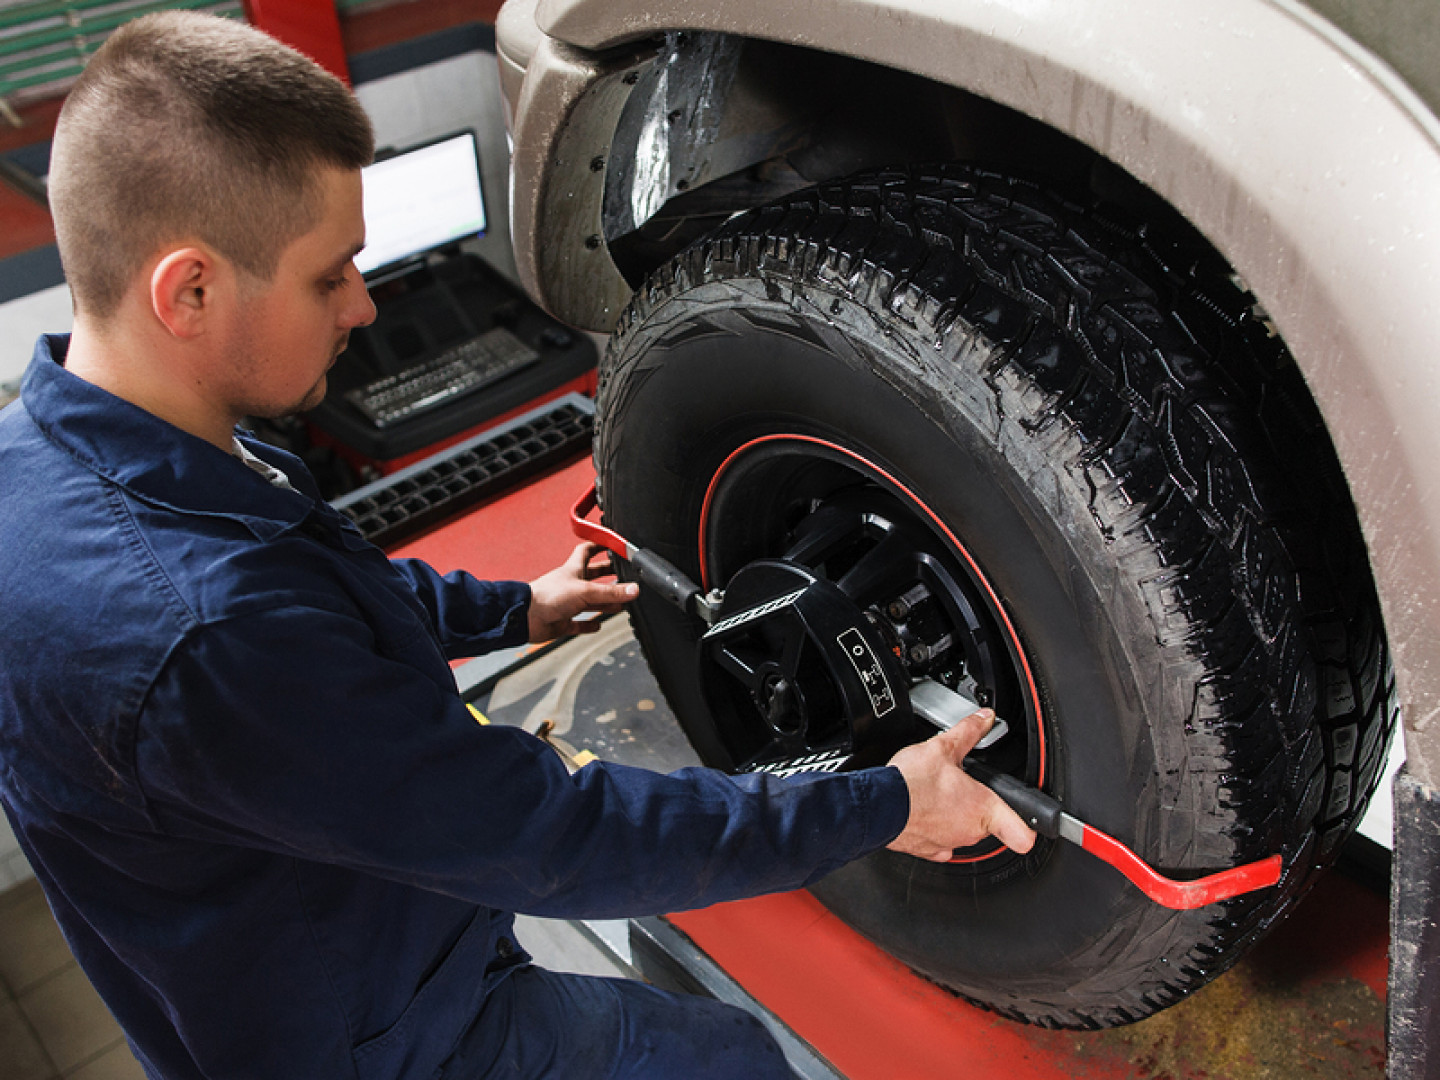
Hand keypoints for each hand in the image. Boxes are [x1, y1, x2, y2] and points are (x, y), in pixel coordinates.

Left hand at [527, 542, 639, 641]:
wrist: (525, 617)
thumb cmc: (546, 596)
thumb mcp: (585, 591)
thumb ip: (611, 593)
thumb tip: (633, 590)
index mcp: (573, 570)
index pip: (587, 551)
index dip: (599, 546)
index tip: (612, 545)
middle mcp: (570, 584)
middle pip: (592, 577)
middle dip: (607, 575)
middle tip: (622, 576)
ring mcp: (566, 603)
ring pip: (589, 602)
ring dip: (604, 603)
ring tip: (619, 604)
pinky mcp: (562, 621)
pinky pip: (578, 623)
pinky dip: (588, 625)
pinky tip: (596, 625)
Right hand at [886, 709, 1036, 860]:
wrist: (878, 805)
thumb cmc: (910, 783)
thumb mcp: (943, 747)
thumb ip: (968, 732)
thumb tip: (984, 718)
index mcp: (982, 808)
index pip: (1023, 834)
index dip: (1031, 828)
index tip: (1032, 823)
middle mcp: (970, 831)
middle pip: (987, 822)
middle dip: (976, 805)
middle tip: (960, 786)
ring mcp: (949, 843)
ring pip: (962, 831)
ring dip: (953, 815)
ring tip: (936, 794)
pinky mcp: (928, 851)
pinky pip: (940, 842)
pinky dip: (934, 829)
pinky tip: (923, 811)